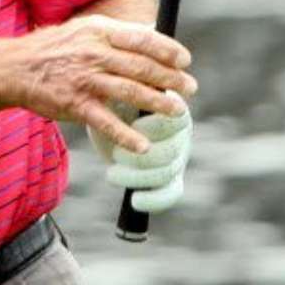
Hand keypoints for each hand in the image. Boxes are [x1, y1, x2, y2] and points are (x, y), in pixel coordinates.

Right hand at [11, 15, 197, 154]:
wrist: (14, 68)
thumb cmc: (53, 48)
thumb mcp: (83, 29)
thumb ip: (115, 34)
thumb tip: (153, 36)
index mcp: (99, 31)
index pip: (143, 39)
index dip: (169, 50)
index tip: (184, 61)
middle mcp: (94, 53)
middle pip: (143, 67)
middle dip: (172, 79)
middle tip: (189, 88)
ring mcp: (85, 79)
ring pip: (132, 92)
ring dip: (159, 103)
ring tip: (176, 111)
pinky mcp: (75, 104)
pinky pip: (107, 122)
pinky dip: (127, 136)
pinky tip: (142, 146)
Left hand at [99, 94, 192, 212]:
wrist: (104, 119)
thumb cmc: (111, 103)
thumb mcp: (117, 95)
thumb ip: (127, 94)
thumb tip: (131, 83)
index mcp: (173, 111)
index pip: (175, 121)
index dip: (155, 127)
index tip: (134, 126)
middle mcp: (180, 136)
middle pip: (172, 152)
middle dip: (142, 156)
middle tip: (116, 154)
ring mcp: (178, 159)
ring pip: (167, 174)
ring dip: (138, 177)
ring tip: (112, 174)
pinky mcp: (171, 179)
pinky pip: (170, 194)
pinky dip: (153, 200)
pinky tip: (135, 201)